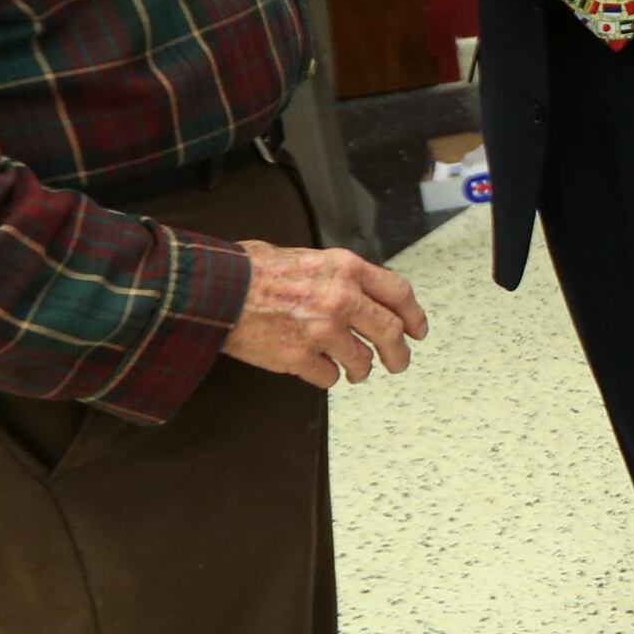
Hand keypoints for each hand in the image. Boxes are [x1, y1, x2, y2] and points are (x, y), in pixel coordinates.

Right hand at [223, 241, 429, 388]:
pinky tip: (316, 369)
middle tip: (398, 363)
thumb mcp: (305, 256)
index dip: (414, 315)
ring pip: (361, 361)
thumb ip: (335, 275)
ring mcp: (322, 330)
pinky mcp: (300, 357)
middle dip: (398, 354)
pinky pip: (329, 377)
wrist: (215, 291)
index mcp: (346, 269)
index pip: (398, 293)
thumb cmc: (252, 270)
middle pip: (390, 332)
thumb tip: (356, 290)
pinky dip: (326, 376)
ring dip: (360, 369)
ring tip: (354, 371)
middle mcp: (341, 299)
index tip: (418, 330)